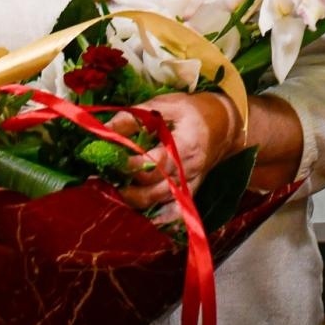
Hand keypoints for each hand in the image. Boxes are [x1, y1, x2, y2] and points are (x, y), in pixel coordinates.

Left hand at [108, 91, 240, 208]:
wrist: (225, 124)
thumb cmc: (193, 111)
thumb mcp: (166, 105)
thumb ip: (135, 117)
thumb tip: (104, 129)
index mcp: (185, 146)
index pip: (152, 164)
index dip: (128, 165)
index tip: (107, 159)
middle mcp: (189, 171)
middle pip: (152, 189)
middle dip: (123, 187)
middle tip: (100, 178)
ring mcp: (190, 184)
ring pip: (158, 203)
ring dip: (132, 201)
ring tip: (111, 189)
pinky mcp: (190, 192)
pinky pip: (174, 214)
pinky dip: (157, 219)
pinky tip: (139, 218)